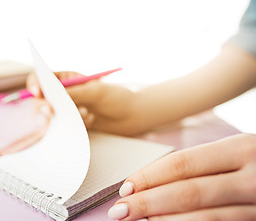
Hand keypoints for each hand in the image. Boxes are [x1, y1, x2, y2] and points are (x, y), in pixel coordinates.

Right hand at [26, 71, 139, 134]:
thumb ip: (71, 94)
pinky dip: (77, 124)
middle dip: (48, 106)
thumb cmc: (117, 98)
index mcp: (68, 78)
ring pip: (53, 116)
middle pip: (43, 100)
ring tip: (87, 114)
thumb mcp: (94, 92)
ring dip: (68, 117)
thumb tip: (49, 98)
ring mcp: (69, 109)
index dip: (35, 85)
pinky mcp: (74, 123)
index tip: (37, 93)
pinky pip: (65, 127)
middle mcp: (65, 93)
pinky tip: (92, 120)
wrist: (133, 116)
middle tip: (54, 112)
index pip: (42, 78)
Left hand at [108, 133, 255, 220]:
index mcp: (240, 148)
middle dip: (149, 203)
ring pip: (208, 218)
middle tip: (119, 211)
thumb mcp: (236, 151)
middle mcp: (253, 175)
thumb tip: (153, 180)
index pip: (183, 163)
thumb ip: (203, 164)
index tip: (125, 187)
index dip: (150, 176)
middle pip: (189, 192)